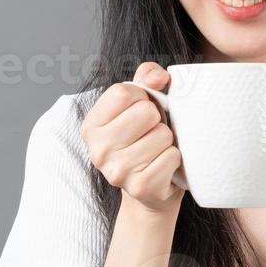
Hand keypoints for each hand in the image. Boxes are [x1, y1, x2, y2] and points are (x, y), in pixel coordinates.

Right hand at [81, 62, 184, 213]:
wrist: (150, 189)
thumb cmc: (144, 139)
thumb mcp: (139, 104)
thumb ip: (146, 79)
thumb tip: (159, 77)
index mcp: (91, 126)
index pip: (122, 92)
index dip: (141, 97)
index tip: (140, 110)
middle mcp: (98, 150)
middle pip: (145, 112)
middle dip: (156, 119)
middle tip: (150, 133)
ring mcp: (117, 171)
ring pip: (162, 134)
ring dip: (166, 140)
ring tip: (156, 150)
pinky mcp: (140, 187)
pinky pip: (171, 156)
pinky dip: (174, 158)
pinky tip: (162, 165)